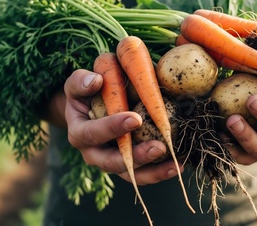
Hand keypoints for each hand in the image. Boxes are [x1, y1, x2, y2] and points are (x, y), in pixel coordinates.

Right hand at [64, 69, 181, 184]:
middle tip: (159, 147)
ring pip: (131, 175)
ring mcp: (111, 163)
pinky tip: (178, 166)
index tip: (136, 119)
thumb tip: (96, 81)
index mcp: (79, 133)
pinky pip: (143, 174)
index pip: (93, 133)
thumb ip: (81, 81)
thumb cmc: (86, 93)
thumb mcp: (77, 84)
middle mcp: (93, 153)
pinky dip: (160, 172)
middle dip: (137, 157)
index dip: (113, 128)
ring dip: (153, 172)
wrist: (89, 110)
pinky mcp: (128, 167)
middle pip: (112, 162)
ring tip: (174, 166)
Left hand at [225, 83, 256, 164]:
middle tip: (253, 100)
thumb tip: (251, 42)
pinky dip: (229, 147)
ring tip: (231, 120)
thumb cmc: (251, 89)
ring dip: (247, 135)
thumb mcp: (256, 77)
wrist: (238, 117)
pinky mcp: (246, 159)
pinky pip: (238, 157)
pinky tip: (217, 134)